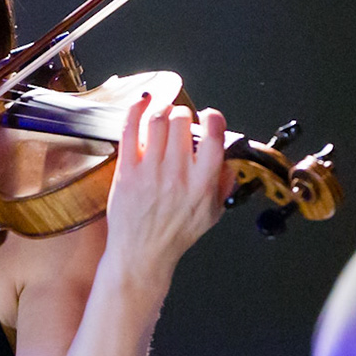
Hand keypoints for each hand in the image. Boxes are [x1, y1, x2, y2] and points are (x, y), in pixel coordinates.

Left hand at [101, 93, 230, 280]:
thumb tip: (229, 157)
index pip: (213, 137)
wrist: (142, 252)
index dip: (213, 118)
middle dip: (184, 114)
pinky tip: (142, 102)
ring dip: (162, 109)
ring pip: (157, 121)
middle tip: (182, 120)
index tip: (210, 117)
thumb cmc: (175, 234)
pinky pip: (130, 130)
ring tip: (164, 113)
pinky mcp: (127, 171)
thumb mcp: (212, 213)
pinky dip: (136, 110)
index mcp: (202, 183)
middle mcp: (176, 174)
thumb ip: (224, 183)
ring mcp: (149, 171)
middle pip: (182, 122)